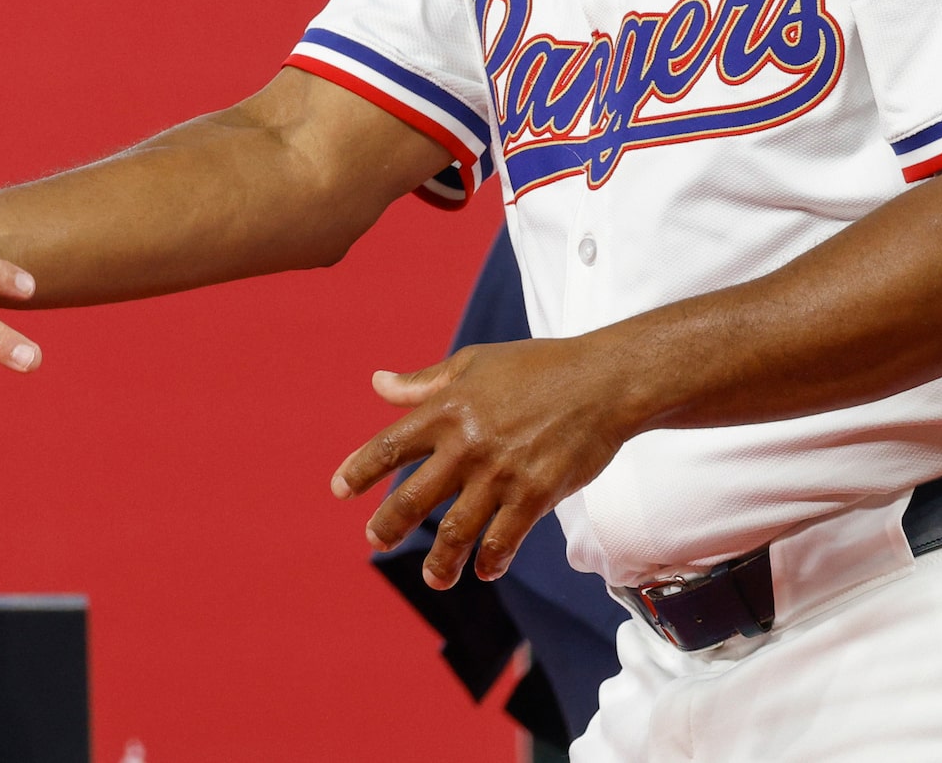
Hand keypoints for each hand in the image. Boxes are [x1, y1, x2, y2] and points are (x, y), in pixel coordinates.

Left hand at [330, 339, 635, 588]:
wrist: (602, 382)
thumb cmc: (537, 367)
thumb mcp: (474, 362)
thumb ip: (424, 382)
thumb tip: (377, 383)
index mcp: (446, 410)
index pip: (390, 447)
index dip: (360, 470)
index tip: (338, 490)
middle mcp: (466, 445)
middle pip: (414, 497)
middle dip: (389, 524)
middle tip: (375, 541)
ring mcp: (501, 473)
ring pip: (457, 530)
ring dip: (441, 560)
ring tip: (434, 579)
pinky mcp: (536, 495)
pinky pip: (504, 539)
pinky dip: (491, 559)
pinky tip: (485, 570)